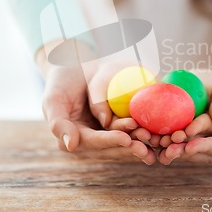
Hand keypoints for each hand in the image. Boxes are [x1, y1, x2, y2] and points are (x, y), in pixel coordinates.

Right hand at [37, 45, 156, 164]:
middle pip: (114, 143)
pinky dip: (147, 126)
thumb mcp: (52, 100)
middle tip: (147, 141)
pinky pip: (134, 124)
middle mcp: (93, 137)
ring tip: (156, 137)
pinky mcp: (121, 119)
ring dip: (142, 139)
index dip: (110, 141)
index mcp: (76, 137)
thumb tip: (70, 146)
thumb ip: (58, 123)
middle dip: (132, 144)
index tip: (125, 138)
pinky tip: (159, 127)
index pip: (94, 141)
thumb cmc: (60, 82)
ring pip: (127, 136)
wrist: (75, 65)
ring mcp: (108, 129)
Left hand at [158, 66, 211, 164]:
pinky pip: (183, 132)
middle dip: (183, 150)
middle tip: (167, 148)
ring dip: (173, 144)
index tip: (189, 147)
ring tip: (157, 142)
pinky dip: (170, 133)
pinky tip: (155, 131)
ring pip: (188, 143)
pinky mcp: (198, 129)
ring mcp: (207, 137)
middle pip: (199, 150)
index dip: (204, 147)